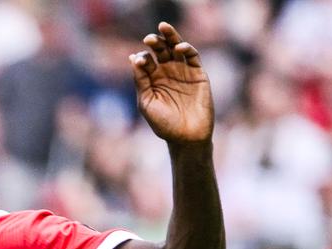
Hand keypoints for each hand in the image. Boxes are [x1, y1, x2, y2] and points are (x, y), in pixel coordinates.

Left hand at [131, 22, 212, 145]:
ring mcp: (183, 72)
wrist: (186, 137)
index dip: (142, 58)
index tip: (139, 61)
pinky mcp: (198, 74)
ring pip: (176, 48)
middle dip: (154, 42)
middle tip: (148, 38)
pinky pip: (192, 56)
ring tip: (163, 28)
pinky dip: (186, 48)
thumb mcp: (147, 102)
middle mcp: (167, 73)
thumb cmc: (164, 124)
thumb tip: (133, 58)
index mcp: (152, 80)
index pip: (146, 61)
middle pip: (160, 51)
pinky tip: (178, 47)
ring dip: (170, 37)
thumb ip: (141, 81)